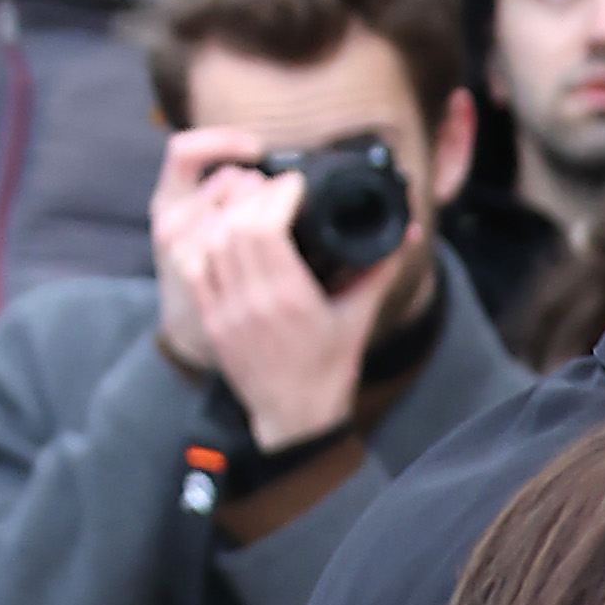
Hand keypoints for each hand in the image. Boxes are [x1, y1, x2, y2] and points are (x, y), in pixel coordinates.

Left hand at [150, 129, 387, 453]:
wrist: (295, 420)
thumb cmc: (328, 372)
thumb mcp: (358, 318)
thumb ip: (379, 270)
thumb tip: (410, 231)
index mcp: (288, 299)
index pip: (265, 226)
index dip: (278, 193)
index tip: (296, 184)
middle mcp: (252, 302)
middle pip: (234, 225)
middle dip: (252, 195)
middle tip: (272, 186)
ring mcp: (226, 312)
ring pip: (210, 240)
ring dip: (227, 212)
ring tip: (249, 202)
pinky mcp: (212, 319)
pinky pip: (194, 265)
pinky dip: (204, 238)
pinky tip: (223, 228)